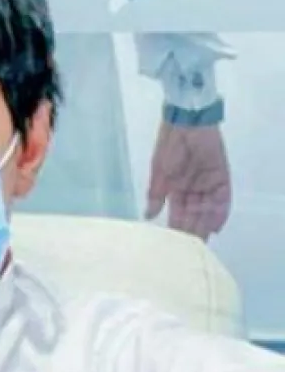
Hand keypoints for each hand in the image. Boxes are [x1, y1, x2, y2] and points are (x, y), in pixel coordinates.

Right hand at [146, 121, 231, 240]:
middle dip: (193, 230)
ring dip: (206, 225)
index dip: (178, 228)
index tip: (175, 246)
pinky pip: (223, 199)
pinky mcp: (221, 177)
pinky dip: (220, 212)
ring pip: (208, 210)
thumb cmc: (169, 145)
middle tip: (191, 249)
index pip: (178, 213)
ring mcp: (208, 183)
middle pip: (195, 214)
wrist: (186, 123)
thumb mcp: (158, 171)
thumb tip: (148, 216)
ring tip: (202, 242)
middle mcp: (193, 189)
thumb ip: (156, 194)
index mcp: (176, 188)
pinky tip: (216, 226)